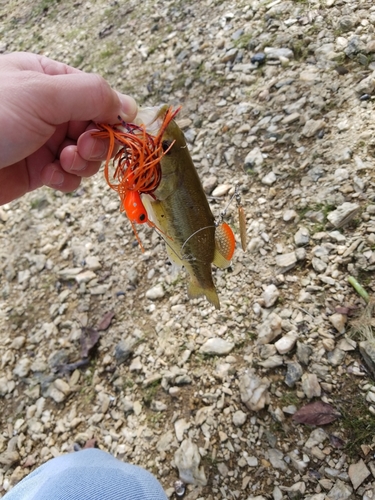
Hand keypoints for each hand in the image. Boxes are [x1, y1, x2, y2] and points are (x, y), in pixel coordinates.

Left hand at [0, 52, 136, 204]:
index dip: (112, 115)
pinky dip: (66, 179)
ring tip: (63, 162)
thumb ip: (90, 95)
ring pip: (87, 155)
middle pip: (97, 128)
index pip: (97, 95)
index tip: (119, 132)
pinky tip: (50, 177)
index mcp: (49, 80)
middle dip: (96, 142)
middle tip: (82, 148)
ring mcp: (46, 141)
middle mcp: (50, 110)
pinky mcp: (39, 170)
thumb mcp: (42, 94)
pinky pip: (70, 176)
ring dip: (82, 163)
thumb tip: (129, 105)